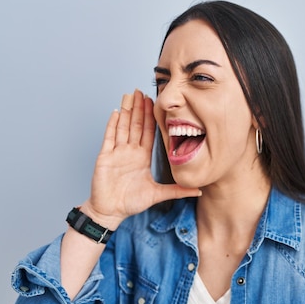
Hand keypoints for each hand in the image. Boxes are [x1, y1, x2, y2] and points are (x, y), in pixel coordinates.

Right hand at [82, 90, 200, 228]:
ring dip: (126, 111)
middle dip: (139, 108)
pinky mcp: (105, 157)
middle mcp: (130, 152)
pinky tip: (116, 111)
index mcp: (142, 158)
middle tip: (143, 91)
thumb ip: (178, 191)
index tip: (155, 104)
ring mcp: (117, 153)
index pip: (148, 133)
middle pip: (135, 125)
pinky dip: (112, 124)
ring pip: (123, 127)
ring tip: (130, 95)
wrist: (111, 212)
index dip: (151, 118)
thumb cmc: (131, 203)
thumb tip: (199, 190)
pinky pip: (109, 137)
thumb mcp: (158, 194)